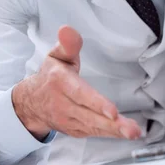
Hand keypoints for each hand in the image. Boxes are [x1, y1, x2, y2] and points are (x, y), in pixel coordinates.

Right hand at [12, 25, 141, 140]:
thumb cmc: (50, 75)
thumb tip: (67, 30)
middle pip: (89, 115)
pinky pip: (93, 133)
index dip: (96, 103)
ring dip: (115, 131)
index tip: (112, 111)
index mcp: (60, 83)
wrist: (30, 103)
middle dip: (112, 124)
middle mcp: (63, 104)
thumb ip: (67, 44)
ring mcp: (68, 120)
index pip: (80, 94)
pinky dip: (110, 135)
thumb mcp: (56, 55)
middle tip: (132, 129)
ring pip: (93, 127)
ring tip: (134, 133)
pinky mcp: (74, 130)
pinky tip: (125, 134)